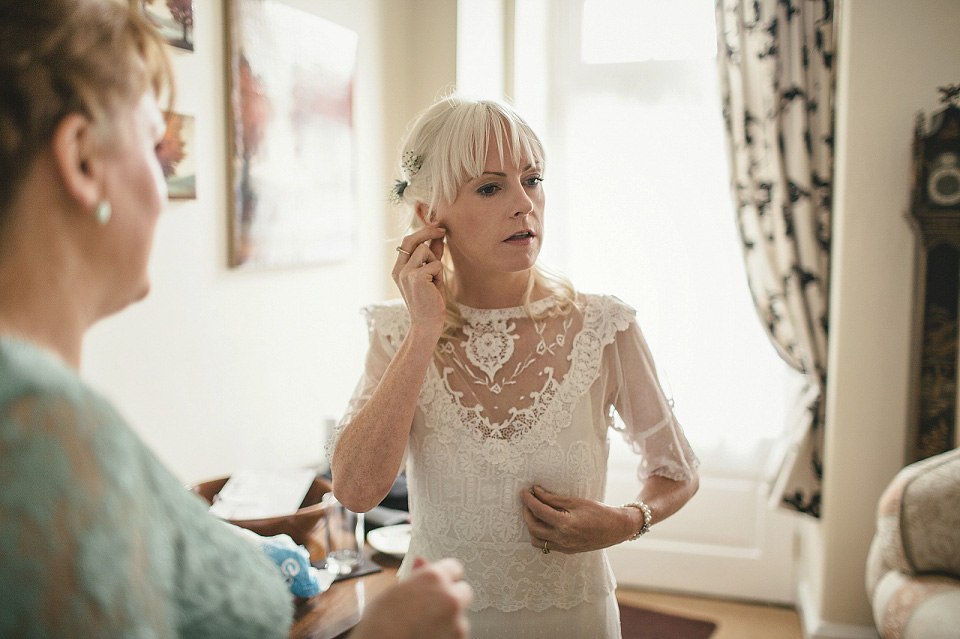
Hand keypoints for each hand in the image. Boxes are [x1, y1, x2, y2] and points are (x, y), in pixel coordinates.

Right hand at [350, 557, 471, 638]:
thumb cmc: (379, 625)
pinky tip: (427, 636)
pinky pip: (456, 634)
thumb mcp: (394, 592)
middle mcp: (450, 597)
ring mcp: (457, 623)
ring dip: (448, 619)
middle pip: (463, 591)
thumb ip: (415, 577)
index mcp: (433, 578)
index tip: (437, 583)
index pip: (454, 567)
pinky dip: (446, 635)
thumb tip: (422, 563)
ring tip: (423, 626)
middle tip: (430, 606)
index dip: (444, 576)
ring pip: (460, 616)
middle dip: (451, 597)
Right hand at [393, 227, 446, 337]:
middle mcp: (399, 270)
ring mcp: (406, 273)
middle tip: (443, 230)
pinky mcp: (416, 277)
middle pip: (412, 239)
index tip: (437, 227)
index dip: (422, 232)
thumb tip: (439, 237)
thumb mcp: (431, 276)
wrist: (427, 325)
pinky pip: (435, 264)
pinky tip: (436, 288)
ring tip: (435, 281)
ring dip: (436, 263)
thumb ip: (432, 257)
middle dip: (428, 231)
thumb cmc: (430, 302)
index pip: (407, 242)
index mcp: (399, 269)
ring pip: (425, 251)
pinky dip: (440, 275)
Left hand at [520, 486, 636, 554]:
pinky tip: (544, 523)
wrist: (617, 528)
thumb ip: (553, 498)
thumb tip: (536, 492)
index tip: (524, 492)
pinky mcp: (567, 551)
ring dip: (531, 526)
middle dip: (527, 512)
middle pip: (533, 527)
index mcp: (566, 525)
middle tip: (528, 500)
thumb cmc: (599, 512)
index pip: (539, 512)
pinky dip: (540, 534)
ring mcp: (564, 548)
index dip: (528, 500)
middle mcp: (563, 539)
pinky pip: (546, 545)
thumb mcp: (575, 501)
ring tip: (535, 512)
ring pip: (536, 540)